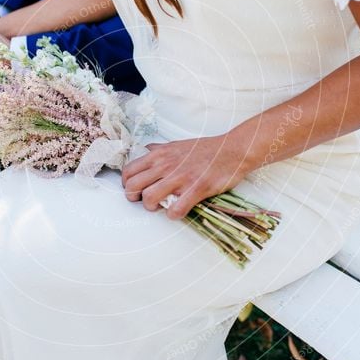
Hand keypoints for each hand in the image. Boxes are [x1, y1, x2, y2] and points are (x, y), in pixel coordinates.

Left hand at [120, 135, 252, 219]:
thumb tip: (146, 149)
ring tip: (161, 207)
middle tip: (145, 202)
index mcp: (158, 155)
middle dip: (135, 199)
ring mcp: (180, 177)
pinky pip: (175, 209)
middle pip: (133, 187)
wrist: (231, 150)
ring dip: (152, 208)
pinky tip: (178, 211)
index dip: (127, 185)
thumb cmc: (205, 149)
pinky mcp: (196, 189)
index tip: (136, 191)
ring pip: (149, 198)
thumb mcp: (176, 144)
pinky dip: (173, 215)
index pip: (128, 172)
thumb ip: (159, 149)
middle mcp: (165, 165)